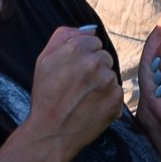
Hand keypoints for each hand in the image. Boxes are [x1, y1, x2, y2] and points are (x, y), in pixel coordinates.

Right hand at [22, 27, 123, 161]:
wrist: (51, 132)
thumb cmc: (45, 96)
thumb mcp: (44, 60)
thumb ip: (64, 36)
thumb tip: (90, 29)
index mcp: (76, 49)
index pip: (93, 41)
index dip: (82, 56)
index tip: (73, 71)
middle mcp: (94, 62)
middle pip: (104, 57)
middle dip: (94, 68)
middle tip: (77, 86)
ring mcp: (107, 81)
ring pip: (110, 74)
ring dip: (101, 83)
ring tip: (83, 98)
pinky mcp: (116, 99)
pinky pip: (117, 92)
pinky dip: (107, 99)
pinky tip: (92, 107)